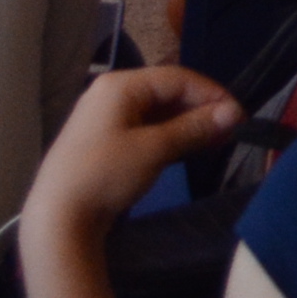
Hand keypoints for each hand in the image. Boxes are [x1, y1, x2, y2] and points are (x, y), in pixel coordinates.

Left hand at [22, 65, 243, 239]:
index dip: (212, 94)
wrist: (57, 219)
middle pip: (166, 92)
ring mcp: (105, 119)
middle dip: (200, 110)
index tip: (239, 117)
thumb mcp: (154, 149)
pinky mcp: (104, 142)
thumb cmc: (105, 174)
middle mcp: (110, 94)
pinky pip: (145, 129)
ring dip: (187, 125)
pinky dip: (169, 137)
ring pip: (157, 112)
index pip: (177, 77)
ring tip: (214, 142)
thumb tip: (234, 113)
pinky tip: (188, 150)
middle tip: (229, 131)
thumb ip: (195, 127)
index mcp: (120, 85)